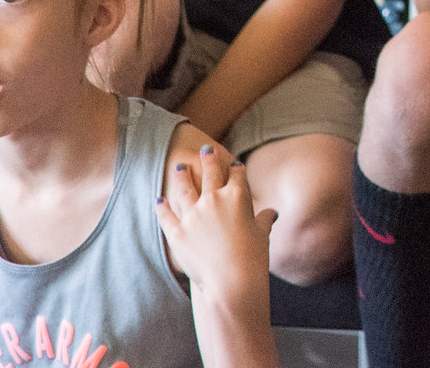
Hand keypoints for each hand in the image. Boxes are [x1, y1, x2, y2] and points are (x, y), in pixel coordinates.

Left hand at [157, 145, 275, 306]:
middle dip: (208, 159)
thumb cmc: (253, 258)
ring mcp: (193, 215)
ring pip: (185, 188)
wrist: (231, 281)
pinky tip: (159, 199)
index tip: (233, 164)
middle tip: (204, 149)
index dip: (235, 168)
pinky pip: (166, 215)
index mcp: (237, 196)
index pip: (236, 174)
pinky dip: (162, 207)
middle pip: (209, 173)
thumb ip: (264, 220)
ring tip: (180, 168)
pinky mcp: (177, 232)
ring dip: (182, 177)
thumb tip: (270, 213)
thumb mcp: (263, 235)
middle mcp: (214, 199)